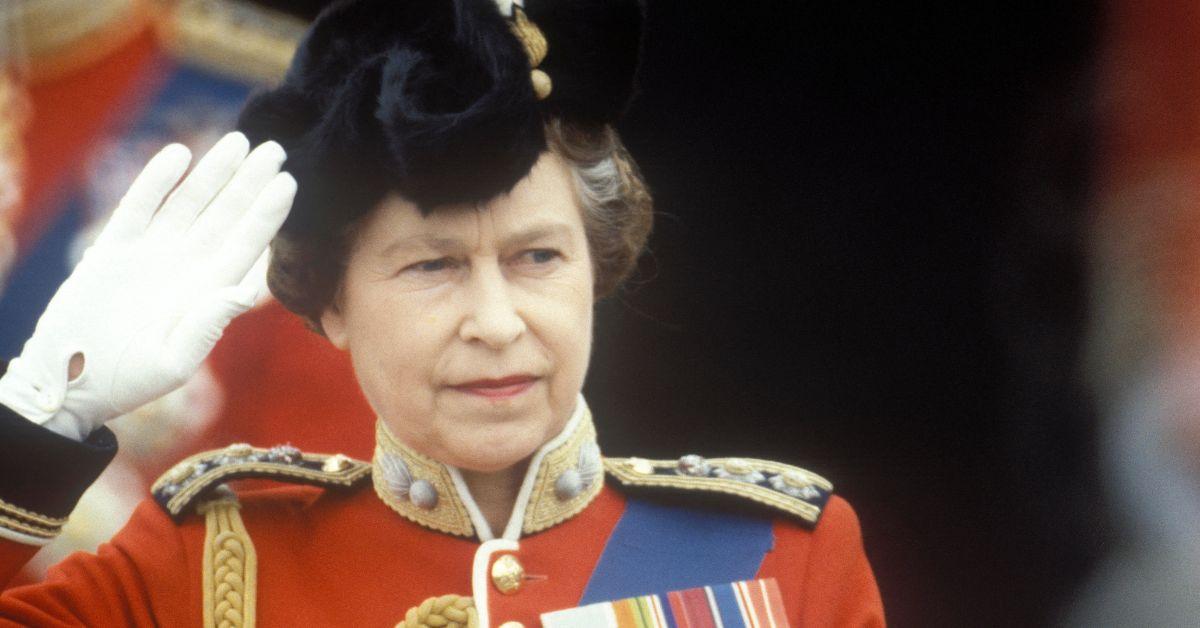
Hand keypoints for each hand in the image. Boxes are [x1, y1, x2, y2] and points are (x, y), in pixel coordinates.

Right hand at [0, 132, 295, 440]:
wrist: (71, 383)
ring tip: (239, 142)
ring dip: (213, 172)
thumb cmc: (129, 381)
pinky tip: (180, 155)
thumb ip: (207, 325)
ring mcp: (151, 253)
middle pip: (226, 215)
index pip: (247, 244)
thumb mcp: (174, 361)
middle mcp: (186, 266)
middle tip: (277, 149)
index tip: (289, 183)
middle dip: (250, 182)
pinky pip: (139, 205)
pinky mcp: (113, 247)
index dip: (267, 214)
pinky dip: (157, 180)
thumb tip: (244, 292)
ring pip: (189, 202)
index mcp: (208, 292)